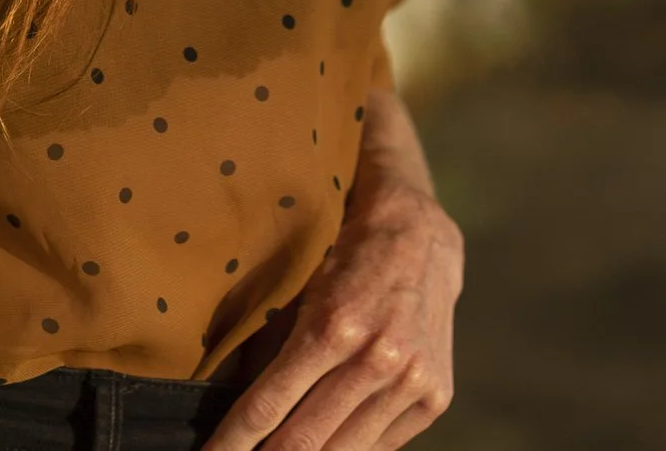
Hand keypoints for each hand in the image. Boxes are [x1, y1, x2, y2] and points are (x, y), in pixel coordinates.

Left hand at [204, 89, 461, 450]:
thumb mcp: (300, 291)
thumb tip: (230, 399)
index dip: (233, 441)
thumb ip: (269, 347)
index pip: (267, 406)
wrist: (419, 236)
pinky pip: (380, 447)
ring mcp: (412, 381)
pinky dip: (349, 449)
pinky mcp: (435, 396)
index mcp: (333, 327)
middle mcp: (377, 359)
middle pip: (303, 441)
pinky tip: (328, 443)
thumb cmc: (346, 258)